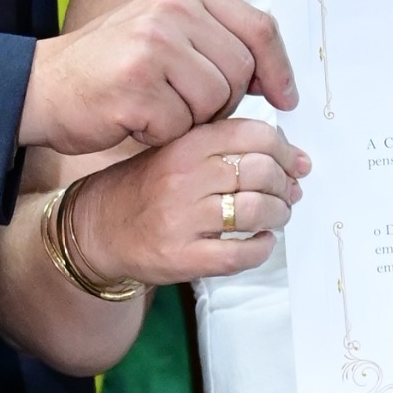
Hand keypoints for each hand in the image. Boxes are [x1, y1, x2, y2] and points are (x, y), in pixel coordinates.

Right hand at [19, 0, 297, 155]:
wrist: (42, 88)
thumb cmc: (106, 68)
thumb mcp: (161, 31)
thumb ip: (212, 38)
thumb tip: (272, 72)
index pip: (258, 27)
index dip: (278, 68)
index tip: (285, 97)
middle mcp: (170, 9)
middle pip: (241, 70)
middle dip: (224, 101)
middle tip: (185, 106)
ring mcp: (153, 44)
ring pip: (217, 99)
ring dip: (193, 119)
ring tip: (156, 108)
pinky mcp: (138, 83)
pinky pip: (183, 125)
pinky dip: (164, 134)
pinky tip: (137, 121)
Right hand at [60, 125, 308, 289]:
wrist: (97, 229)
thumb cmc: (145, 189)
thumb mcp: (177, 150)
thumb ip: (225, 146)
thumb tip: (291, 154)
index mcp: (184, 144)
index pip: (253, 134)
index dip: (284, 149)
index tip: (295, 163)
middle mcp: (182, 178)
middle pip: (259, 172)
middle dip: (285, 184)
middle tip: (289, 193)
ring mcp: (182, 220)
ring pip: (254, 211)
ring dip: (278, 214)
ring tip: (276, 216)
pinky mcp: (182, 258)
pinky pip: (238, 254)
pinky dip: (260, 248)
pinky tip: (260, 241)